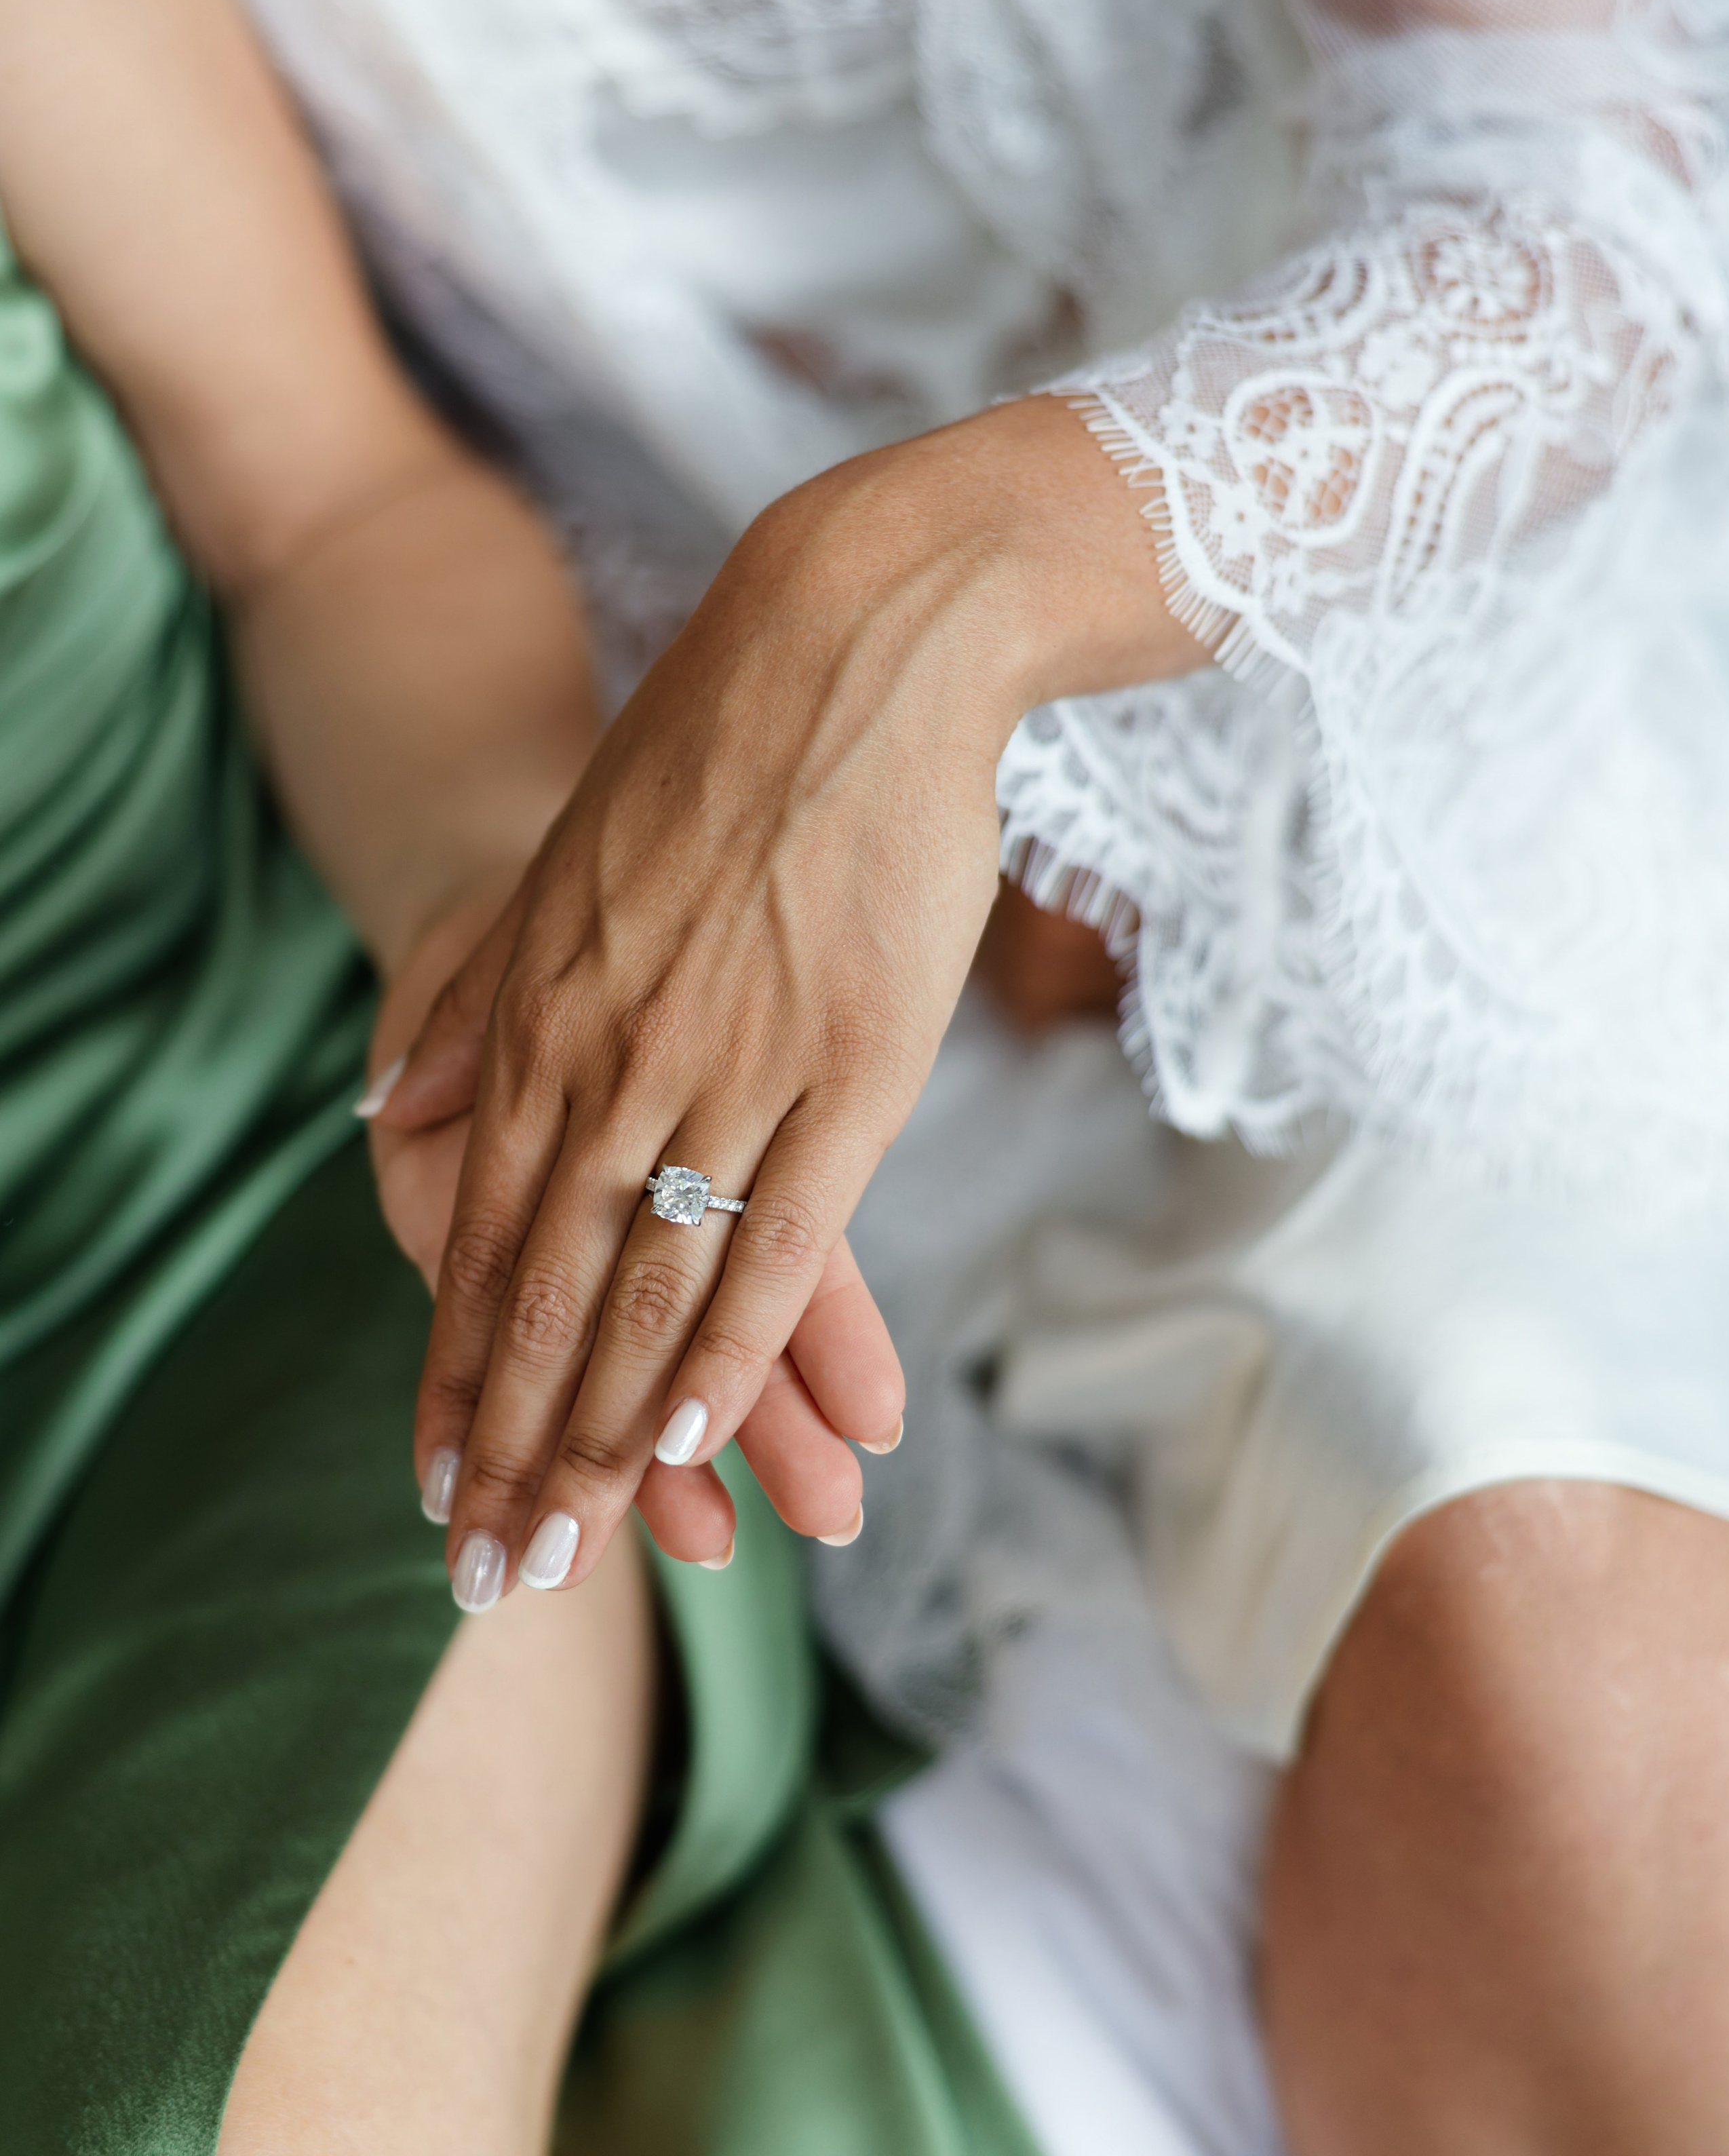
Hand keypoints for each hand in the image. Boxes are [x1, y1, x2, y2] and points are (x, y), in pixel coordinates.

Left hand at [380, 395, 1193, 1606]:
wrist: (851, 642)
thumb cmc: (718, 752)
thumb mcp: (569, 865)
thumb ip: (483, 993)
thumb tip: (391, 1094)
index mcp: (542, 1009)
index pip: (480, 1233)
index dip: (458, 1368)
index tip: (438, 1480)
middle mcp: (614, 1052)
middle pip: (550, 1288)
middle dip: (516, 1441)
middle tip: (491, 1572)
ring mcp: (731, 1063)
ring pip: (652, 1284)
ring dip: (606, 1430)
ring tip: (579, 1547)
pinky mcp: (851, 1065)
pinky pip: (778, 1235)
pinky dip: (731, 1345)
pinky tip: (698, 1434)